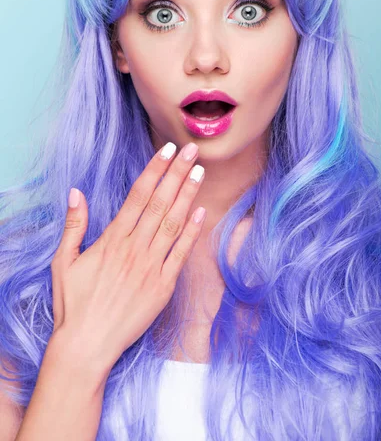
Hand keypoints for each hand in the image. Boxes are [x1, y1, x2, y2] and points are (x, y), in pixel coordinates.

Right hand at [50, 142, 205, 373]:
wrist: (87, 346)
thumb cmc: (73, 304)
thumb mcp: (64, 262)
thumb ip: (74, 225)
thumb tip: (76, 192)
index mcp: (112, 239)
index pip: (138, 195)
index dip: (155, 170)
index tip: (167, 149)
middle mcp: (134, 249)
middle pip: (160, 202)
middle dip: (177, 173)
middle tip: (192, 149)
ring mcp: (151, 267)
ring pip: (173, 223)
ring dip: (188, 195)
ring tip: (199, 172)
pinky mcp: (163, 287)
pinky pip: (181, 254)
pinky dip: (192, 233)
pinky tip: (202, 212)